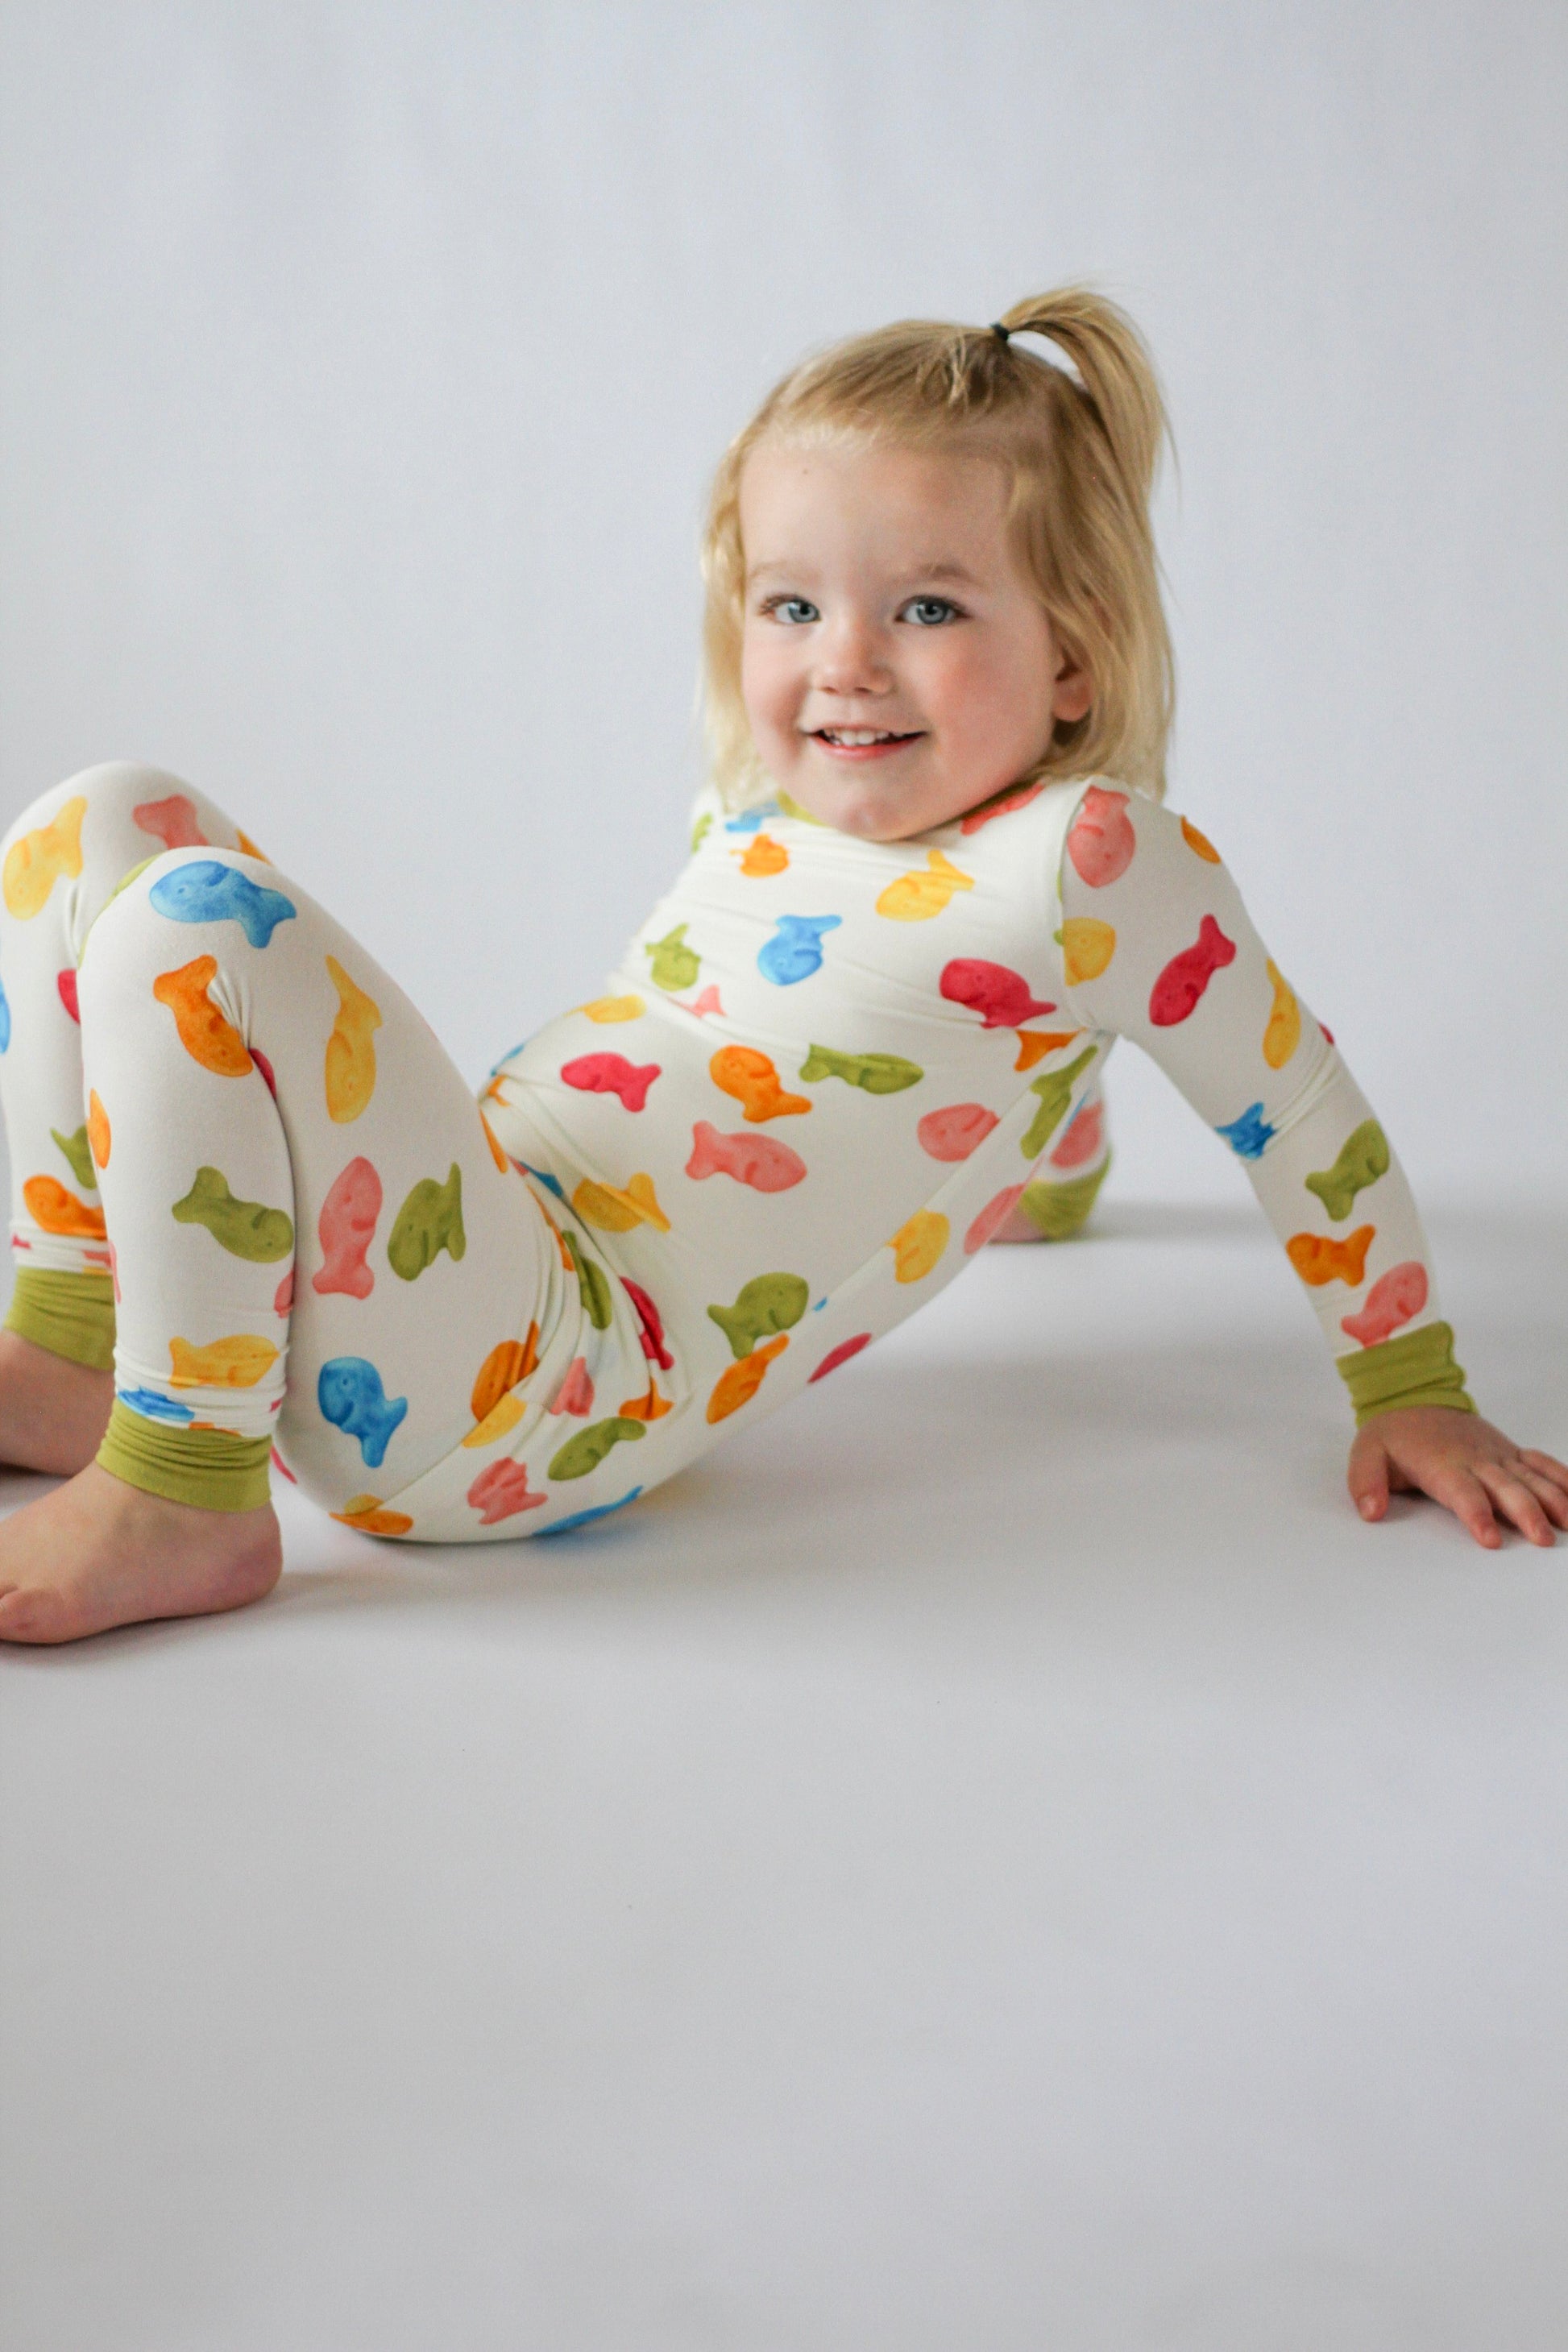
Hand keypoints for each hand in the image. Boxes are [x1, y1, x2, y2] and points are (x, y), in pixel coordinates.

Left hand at [1348, 1407, 1567, 1550]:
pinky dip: (1563, 1479)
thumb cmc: (1392, 1433)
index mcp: (1442, 1463)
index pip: (1462, 1492)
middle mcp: (1476, 1460)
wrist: (1416, 1395)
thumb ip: (1366, 1482)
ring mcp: (1498, 1455)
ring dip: (1553, 1500)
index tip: (1490, 1539)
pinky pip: (1542, 1464)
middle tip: (1543, 1540)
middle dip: (1526, 1514)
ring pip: (1531, 1477)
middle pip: (1506, 1489)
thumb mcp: (1365, 1453)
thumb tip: (1370, 1511)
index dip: (1477, 1514)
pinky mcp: (1511, 1452)